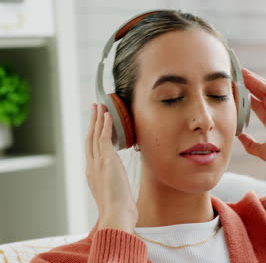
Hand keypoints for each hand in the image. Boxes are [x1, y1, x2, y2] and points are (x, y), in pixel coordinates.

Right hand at [86, 103, 137, 232]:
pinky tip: (107, 114)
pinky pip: (104, 138)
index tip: (95, 125)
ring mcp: (97, 162)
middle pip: (90, 139)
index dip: (93, 135)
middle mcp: (92, 166)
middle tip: (93, 108)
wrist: (116, 214)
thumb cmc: (119, 209)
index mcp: (93, 174)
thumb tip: (121, 189)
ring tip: (98, 105)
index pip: (92, 150)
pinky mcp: (106, 160)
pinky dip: (105, 125)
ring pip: (95, 135)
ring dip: (97, 119)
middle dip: (92, 122)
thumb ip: (116, 187)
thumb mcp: (115, 195)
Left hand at [237, 68, 265, 170]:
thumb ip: (250, 144)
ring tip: (240, 73)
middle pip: (260, 97)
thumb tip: (239, 137)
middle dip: (248, 89)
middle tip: (236, 80)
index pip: (258, 109)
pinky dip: (258, 81)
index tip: (236, 97)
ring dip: (252, 81)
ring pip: (263, 90)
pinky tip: (248, 76)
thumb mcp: (263, 151)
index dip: (247, 102)